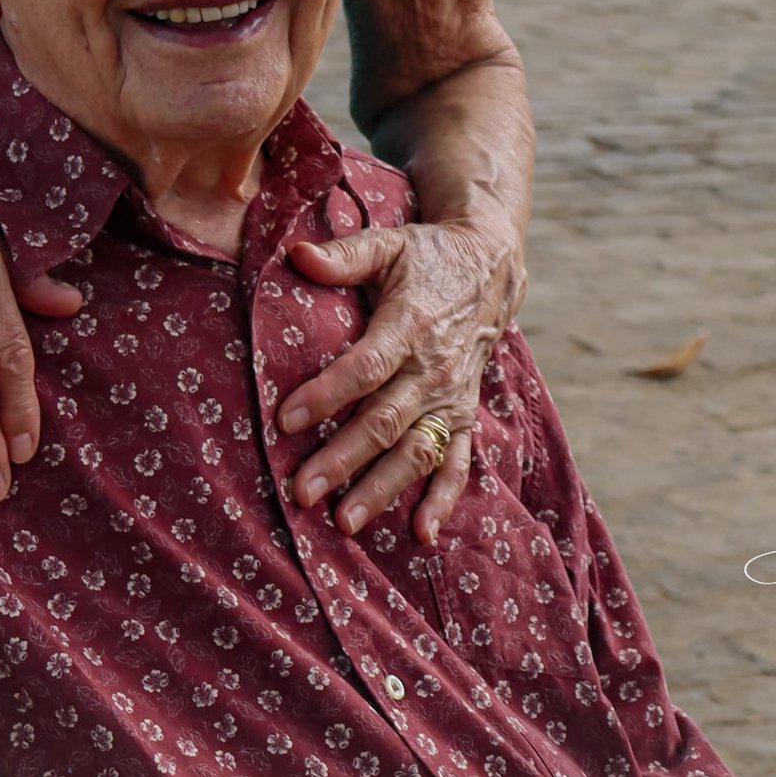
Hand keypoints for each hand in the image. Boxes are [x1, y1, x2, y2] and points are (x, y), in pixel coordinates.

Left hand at [277, 219, 526, 544]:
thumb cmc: (426, 257)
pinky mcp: (464, 414)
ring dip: (382, 488)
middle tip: (301, 491)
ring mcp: (452, 396)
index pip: (365, 367)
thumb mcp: (387, 244)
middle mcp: (434, 368)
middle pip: (384, 421)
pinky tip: (421, 533)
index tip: (285, 421)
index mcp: (411, 324)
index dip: (326, 394)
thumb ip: (343, 254)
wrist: (490, 268)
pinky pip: (458, 462)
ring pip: (416, 450)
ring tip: (345, 522)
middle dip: (342, 459)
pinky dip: (443, 499)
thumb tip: (296, 254)